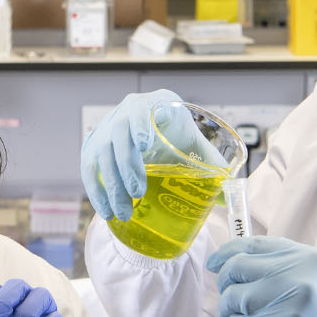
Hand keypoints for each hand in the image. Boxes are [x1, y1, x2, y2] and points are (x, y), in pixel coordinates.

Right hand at [80, 90, 222, 221]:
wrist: (155, 124)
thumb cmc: (178, 135)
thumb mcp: (195, 144)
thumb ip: (212, 167)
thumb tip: (228, 199)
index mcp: (156, 103)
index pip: (143, 109)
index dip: (140, 124)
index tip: (145, 144)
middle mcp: (127, 110)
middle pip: (119, 135)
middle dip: (126, 167)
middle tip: (137, 195)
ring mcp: (107, 125)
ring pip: (101, 153)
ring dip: (110, 184)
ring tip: (122, 212)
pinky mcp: (94, 142)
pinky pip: (89, 165)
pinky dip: (95, 188)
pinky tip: (104, 209)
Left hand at [206, 236, 316, 316]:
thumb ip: (287, 262)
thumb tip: (239, 259)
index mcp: (308, 257)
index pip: (254, 244)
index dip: (227, 251)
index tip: (215, 262)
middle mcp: (299, 275)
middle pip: (238, 267)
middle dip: (225, 281)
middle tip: (228, 294)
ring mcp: (290, 304)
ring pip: (234, 298)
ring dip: (229, 309)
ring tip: (239, 316)